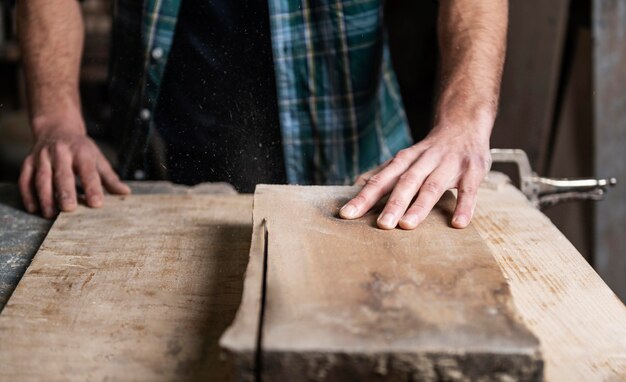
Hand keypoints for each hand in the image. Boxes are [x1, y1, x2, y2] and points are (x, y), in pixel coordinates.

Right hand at [19, 116, 130, 218]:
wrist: (57, 128)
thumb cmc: (81, 149)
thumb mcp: (98, 159)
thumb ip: (109, 178)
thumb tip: (125, 193)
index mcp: (81, 152)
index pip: (88, 171)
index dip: (93, 188)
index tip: (97, 204)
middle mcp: (61, 152)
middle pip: (62, 174)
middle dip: (65, 191)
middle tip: (69, 209)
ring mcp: (42, 157)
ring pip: (41, 177)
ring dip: (45, 196)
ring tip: (50, 214)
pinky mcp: (28, 162)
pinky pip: (25, 179)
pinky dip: (28, 194)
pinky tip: (34, 209)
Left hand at [339, 124, 490, 229]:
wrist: (464, 124)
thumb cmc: (430, 151)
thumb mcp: (405, 158)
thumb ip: (384, 172)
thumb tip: (356, 184)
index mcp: (405, 160)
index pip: (381, 180)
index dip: (363, 197)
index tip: (347, 215)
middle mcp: (424, 161)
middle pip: (405, 182)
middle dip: (393, 203)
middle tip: (381, 225)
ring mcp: (449, 165)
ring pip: (432, 186)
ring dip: (420, 206)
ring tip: (407, 225)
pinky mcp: (472, 171)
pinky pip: (468, 190)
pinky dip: (464, 206)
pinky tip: (458, 224)